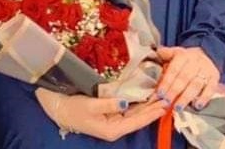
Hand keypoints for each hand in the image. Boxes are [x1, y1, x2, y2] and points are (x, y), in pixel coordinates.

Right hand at [35, 88, 166, 141]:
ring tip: (160, 96)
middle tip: (167, 98)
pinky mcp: (109, 113)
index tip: (164, 105)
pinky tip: (144, 95)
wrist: (57, 107)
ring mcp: (112, 120)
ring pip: (134, 113)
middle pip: (138, 118)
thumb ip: (109, 104)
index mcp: (112, 129)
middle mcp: (115, 126)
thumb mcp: (90, 106)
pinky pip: (127, 108)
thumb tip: (127, 102)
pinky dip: (137, 102)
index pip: (137, 121)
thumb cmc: (72, 108)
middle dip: (152, 108)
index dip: (151, 113)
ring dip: (147, 105)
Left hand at [156, 46, 219, 110]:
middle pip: (184, 78)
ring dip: (186, 97)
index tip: (160, 94)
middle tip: (167, 103)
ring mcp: (206, 69)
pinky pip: (210, 89)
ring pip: (196, 85)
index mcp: (183, 55)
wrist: (207, 54)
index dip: (166, 82)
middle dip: (174, 92)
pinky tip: (197, 106)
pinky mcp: (215, 77)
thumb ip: (164, 56)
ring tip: (178, 108)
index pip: (173, 70)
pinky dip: (204, 98)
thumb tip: (154, 54)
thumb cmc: (185, 59)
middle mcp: (195, 62)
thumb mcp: (174, 53)